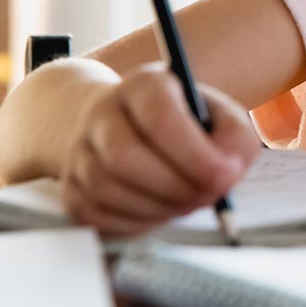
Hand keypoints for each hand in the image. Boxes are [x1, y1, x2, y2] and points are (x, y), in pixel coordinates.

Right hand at [58, 61, 262, 236]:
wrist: (122, 126)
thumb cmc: (182, 122)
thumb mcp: (216, 114)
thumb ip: (235, 136)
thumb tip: (229, 169)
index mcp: (143, 85)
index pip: (159, 117)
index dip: (195, 154)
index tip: (228, 175)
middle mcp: (102, 113)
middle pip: (125, 157)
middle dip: (175, 186)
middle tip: (209, 196)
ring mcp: (79, 151)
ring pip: (108, 189)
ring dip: (158, 207)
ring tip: (188, 202)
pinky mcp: (70, 188)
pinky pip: (97, 216)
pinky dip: (136, 221)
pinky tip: (161, 210)